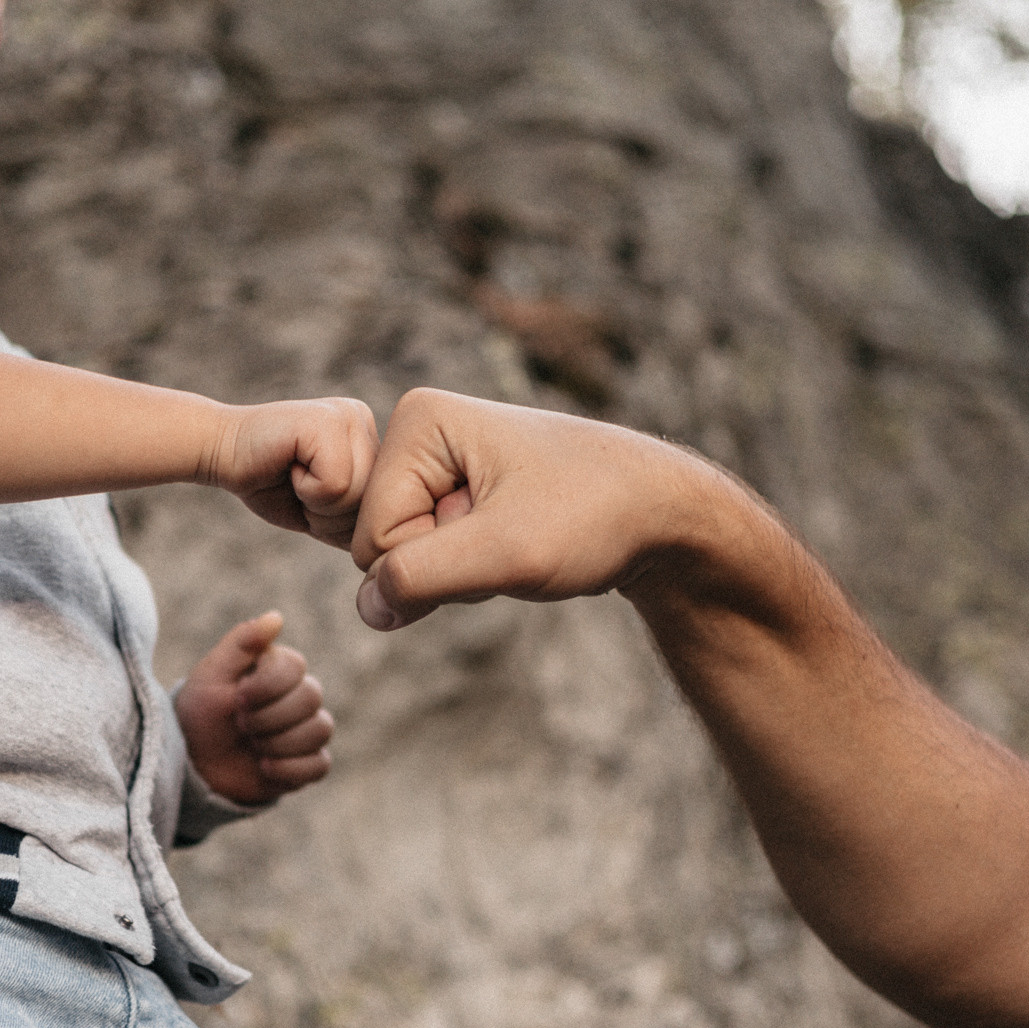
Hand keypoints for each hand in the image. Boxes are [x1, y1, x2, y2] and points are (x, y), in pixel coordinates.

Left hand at [175, 612, 335, 804]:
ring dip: (278, 742)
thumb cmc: (200, 713)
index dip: (267, 686)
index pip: (296, 667)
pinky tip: (264, 767)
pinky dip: (290, 769)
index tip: (237, 698)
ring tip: (251, 747)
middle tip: (239, 724)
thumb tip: (276, 618)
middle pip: (311, 698)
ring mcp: (304, 731)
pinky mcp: (305, 764)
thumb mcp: (211, 674)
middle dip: (268, 717)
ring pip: (320, 730)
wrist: (192, 762)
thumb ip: (242, 642)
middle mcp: (297, 696)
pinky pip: (320, 765)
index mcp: (278, 670)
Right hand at [207, 398, 376, 548]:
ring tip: (294, 476)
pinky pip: (336, 485)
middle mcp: (364, 422)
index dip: (342, 520)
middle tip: (299, 487)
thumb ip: (362, 521)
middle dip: (332, 515)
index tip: (309, 495)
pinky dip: (307, 490)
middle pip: (375, 504)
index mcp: (370, 440)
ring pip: (357, 496)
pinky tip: (288, 467)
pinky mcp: (327, 421)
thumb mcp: (326, 511)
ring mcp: (348, 417)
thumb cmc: (270, 485)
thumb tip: (393, 550)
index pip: (384, 507)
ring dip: (318, 504)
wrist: (220, 452)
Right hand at [350, 388, 714, 628]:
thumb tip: (366, 607)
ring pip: (409, 554)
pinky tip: (517, 541)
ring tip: (521, 537)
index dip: (435, 560)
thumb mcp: (505, 553)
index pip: (374, 537)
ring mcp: (438, 460)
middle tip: (513, 539)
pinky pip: (434, 552)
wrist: (662, 511)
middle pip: (383, 544)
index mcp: (419, 420)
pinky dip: (476, 566)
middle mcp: (419, 430)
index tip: (503, 532)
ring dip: (465, 569)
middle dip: (447, 564)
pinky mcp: (457, 488)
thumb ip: (421, 578)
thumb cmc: (593, 517)